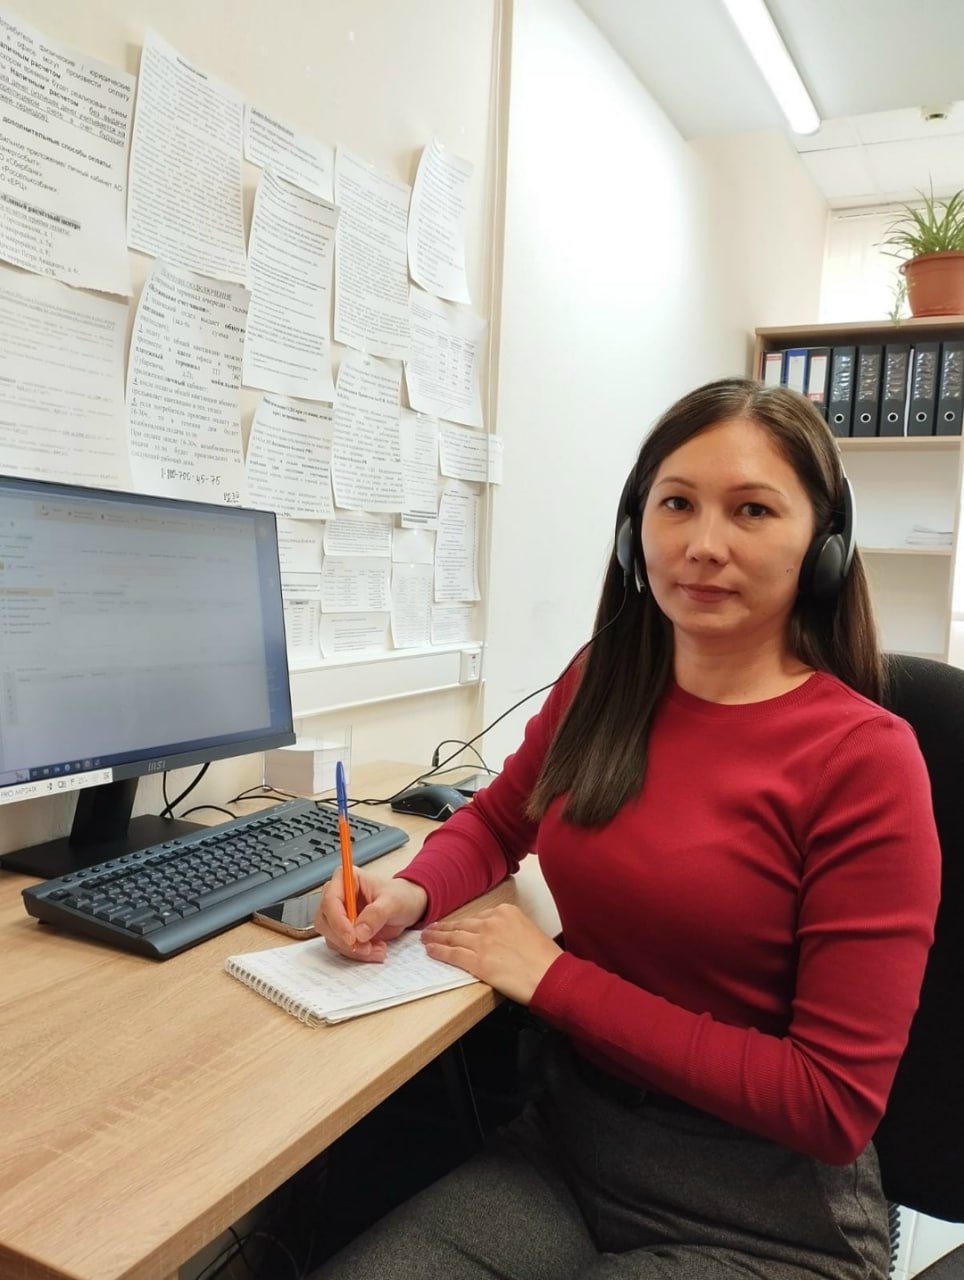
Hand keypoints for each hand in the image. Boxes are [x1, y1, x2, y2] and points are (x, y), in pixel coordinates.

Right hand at [315, 870, 427, 961]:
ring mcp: (338, 915)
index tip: (352, 937)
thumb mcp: (393, 902)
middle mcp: (337, 896)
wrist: (408, 906)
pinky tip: (375, 949)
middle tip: (366, 948)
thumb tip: (359, 932)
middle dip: (344, 940)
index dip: (337, 921)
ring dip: (353, 949)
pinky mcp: (342, 931)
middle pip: (325, 922)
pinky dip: (357, 953)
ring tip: (378, 948)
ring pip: (332, 937)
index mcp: (346, 879)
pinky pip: (341, 946)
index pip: (330, 900)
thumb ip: (376, 914)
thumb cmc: (400, 896)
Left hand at [421, 904, 562, 1004]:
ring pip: (453, 937)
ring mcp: (484, 942)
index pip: (476, 917)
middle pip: (462, 925)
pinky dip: (439, 951)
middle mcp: (492, 923)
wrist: (551, 975)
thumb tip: (496, 938)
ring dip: (436, 938)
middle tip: (431, 929)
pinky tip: (431, 951)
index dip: (461, 923)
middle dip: (444, 928)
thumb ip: (508, 929)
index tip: (453, 925)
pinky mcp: (479, 962)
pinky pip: (453, 954)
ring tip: (426, 938)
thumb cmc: (545, 958)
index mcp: (505, 912)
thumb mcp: (528, 930)